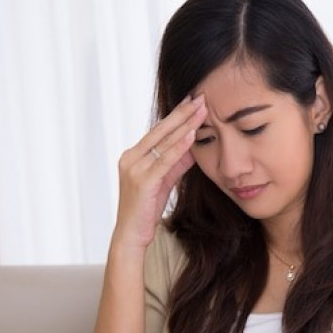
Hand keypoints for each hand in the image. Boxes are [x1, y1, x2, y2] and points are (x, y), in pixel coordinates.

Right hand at [113, 94, 206, 251]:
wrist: (131, 236)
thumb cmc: (146, 210)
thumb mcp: (163, 182)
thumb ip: (175, 164)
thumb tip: (192, 146)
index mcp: (134, 156)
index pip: (158, 131)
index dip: (176, 116)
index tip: (192, 101)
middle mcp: (131, 158)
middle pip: (161, 130)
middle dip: (182, 113)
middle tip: (200, 97)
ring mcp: (135, 168)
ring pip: (164, 142)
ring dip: (185, 124)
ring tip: (201, 110)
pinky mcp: (142, 181)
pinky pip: (164, 160)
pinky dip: (178, 147)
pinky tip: (191, 135)